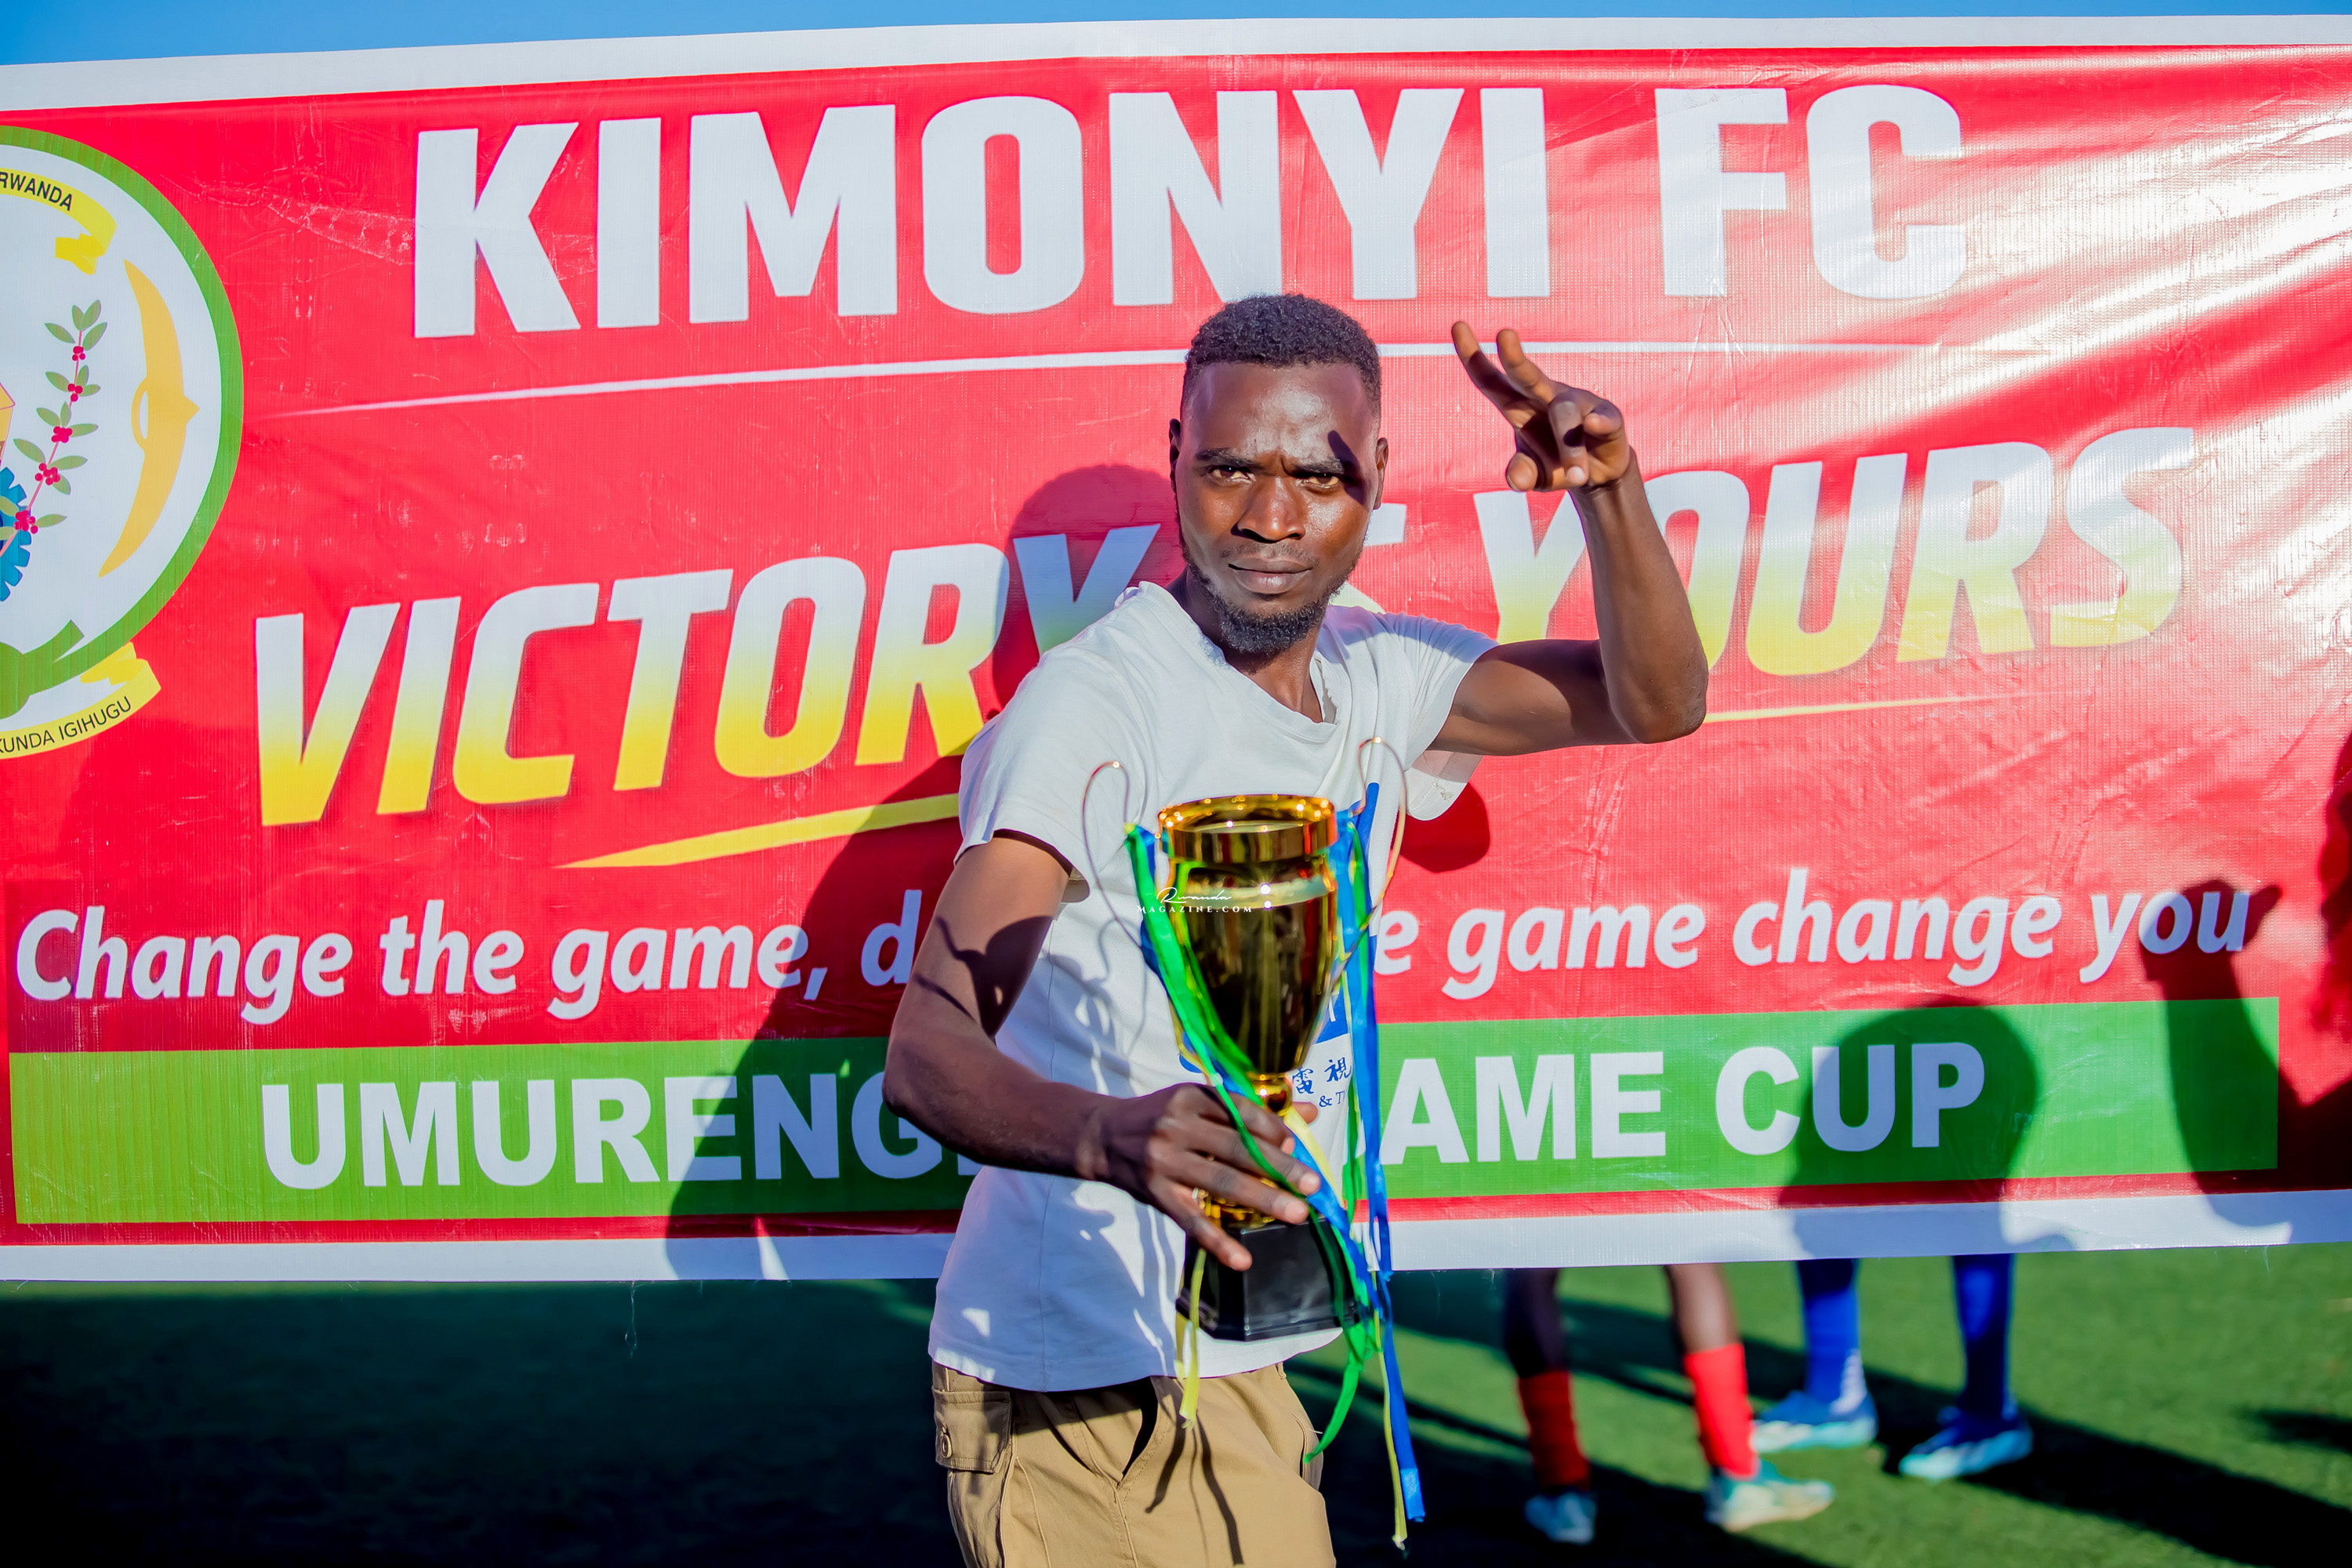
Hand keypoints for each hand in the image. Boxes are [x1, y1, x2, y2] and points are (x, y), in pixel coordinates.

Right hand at [1093, 1085, 1322, 1270]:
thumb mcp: (1199, 1102)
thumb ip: (1250, 1110)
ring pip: (1221, 1182)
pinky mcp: (1155, 1194)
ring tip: (1297, 1213)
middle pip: (1237, 1148)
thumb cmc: (1162, 1117)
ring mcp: (1164, 1161)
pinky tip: (1243, 1259)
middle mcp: (1177, 1126)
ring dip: (1263, 1199)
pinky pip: (1191, 1221)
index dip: (1273, 1130)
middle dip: (1279, 1167)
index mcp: (1192, 1097)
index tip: (1298, 1147)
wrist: (1103, 1137)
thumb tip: (1309, 1113)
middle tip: (1313, 1185)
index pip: (1241, 1112)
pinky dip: (1218, 1242)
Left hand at [1452, 322, 1633, 491]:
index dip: (1472, 355)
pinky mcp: (1608, 416)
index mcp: (1519, 407)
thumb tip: (1515, 480)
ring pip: (1565, 414)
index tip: (1457, 324)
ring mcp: (1578, 403)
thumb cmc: (1556, 464)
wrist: (1599, 474)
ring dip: (1570, 448)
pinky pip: (1603, 418)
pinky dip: (1598, 423)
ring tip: (1575, 478)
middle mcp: (1546, 397)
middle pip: (1526, 376)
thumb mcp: (1536, 475)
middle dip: (1514, 357)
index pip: (1490, 379)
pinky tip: (1594, 425)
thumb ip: (1523, 475)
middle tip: (1504, 334)